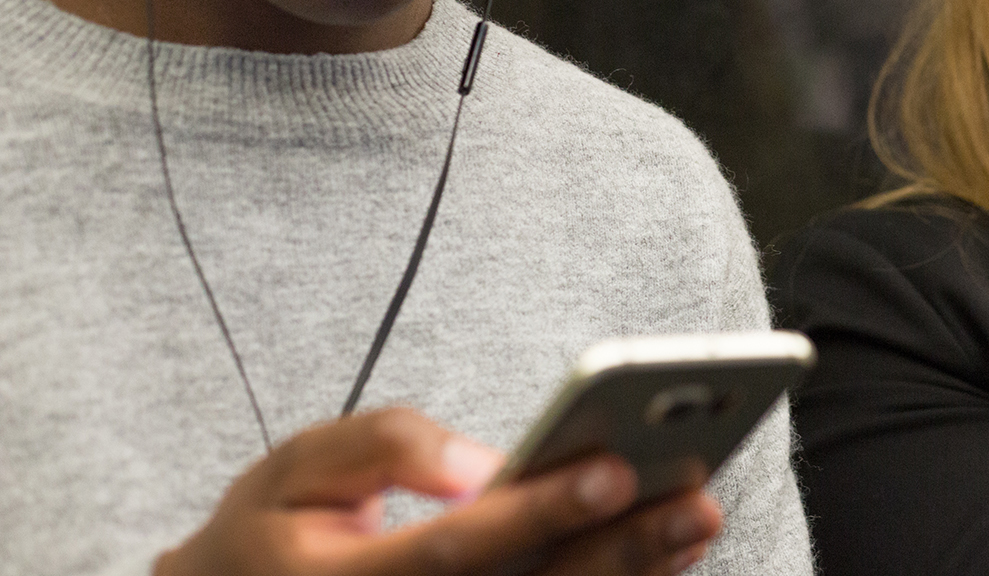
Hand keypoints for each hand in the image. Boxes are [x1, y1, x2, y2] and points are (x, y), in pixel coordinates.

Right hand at [155, 408, 722, 575]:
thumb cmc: (275, 536)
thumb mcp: (298, 470)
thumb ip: (384, 450)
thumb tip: (478, 464)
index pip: (454, 551)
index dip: (535, 512)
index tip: (610, 469)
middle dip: (617, 550)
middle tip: (693, 500)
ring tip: (694, 520)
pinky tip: (665, 556)